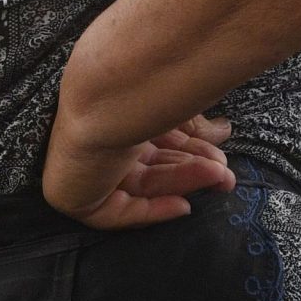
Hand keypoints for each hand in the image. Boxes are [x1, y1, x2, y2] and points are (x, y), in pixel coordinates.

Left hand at [41, 112, 235, 230]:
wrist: (106, 95)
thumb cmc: (139, 89)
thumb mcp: (174, 105)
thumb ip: (195, 123)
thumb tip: (222, 130)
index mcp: (116, 112)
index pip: (155, 139)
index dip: (190, 150)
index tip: (220, 158)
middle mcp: (98, 137)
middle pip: (153, 163)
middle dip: (193, 169)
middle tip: (225, 175)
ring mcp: (85, 164)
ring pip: (142, 184)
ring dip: (183, 183)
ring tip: (218, 177)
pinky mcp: (74, 194)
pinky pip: (116, 212)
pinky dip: (151, 211)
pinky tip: (182, 204)